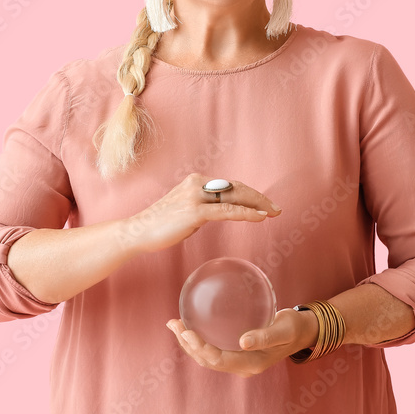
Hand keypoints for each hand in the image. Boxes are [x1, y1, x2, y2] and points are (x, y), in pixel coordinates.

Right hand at [122, 173, 281, 253]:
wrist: (138, 232)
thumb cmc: (160, 225)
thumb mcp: (185, 211)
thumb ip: (203, 207)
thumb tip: (220, 211)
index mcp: (195, 181)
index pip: (229, 186)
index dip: (249, 194)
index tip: (264, 204)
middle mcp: (197, 183)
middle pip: (236, 188)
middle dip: (259, 198)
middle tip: (276, 208)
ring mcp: (195, 197)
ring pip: (235, 197)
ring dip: (258, 204)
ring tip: (273, 212)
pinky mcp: (194, 212)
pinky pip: (227, 211)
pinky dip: (246, 213)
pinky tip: (260, 217)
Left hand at [165, 307, 318, 377]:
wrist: (300, 331)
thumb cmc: (293, 328)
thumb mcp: (283, 330)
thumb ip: (265, 336)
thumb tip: (242, 342)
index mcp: (251, 364)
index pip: (219, 360)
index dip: (200, 348)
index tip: (186, 331)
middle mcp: (241, 365)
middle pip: (208, 360)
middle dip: (188, 345)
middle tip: (174, 324)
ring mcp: (238, 360)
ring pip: (207, 355)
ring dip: (189, 342)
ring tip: (174, 324)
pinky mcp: (236, 351)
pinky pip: (213, 346)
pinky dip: (199, 337)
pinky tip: (191, 322)